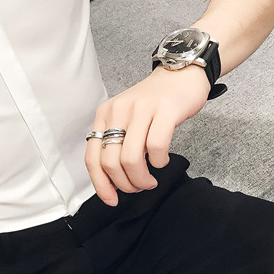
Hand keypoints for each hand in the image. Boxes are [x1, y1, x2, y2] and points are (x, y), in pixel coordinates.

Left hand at [86, 64, 209, 204]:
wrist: (181, 73)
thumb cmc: (154, 102)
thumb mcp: (126, 118)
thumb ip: (117, 143)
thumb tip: (113, 181)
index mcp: (104, 115)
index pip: (92, 158)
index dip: (100, 184)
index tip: (112, 200)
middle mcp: (118, 111)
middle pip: (111, 162)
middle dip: (125, 184)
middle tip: (139, 187)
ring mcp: (141, 109)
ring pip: (131, 158)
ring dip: (142, 179)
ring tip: (150, 180)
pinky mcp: (165, 110)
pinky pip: (156, 146)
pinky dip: (159, 161)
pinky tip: (162, 161)